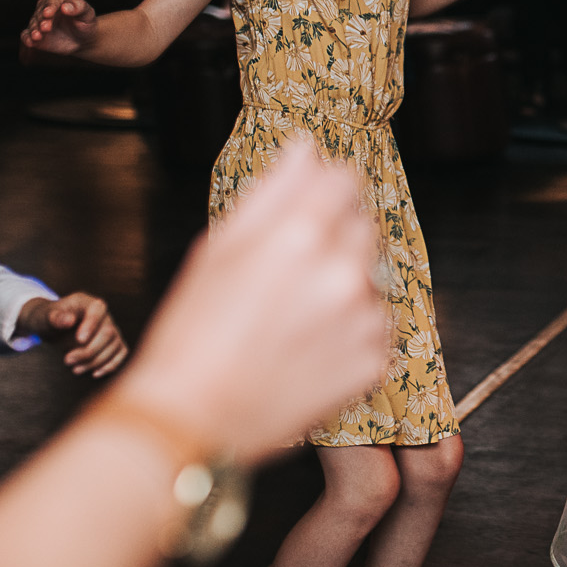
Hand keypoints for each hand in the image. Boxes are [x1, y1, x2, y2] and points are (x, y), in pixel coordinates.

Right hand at [20, 0, 97, 57]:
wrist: (82, 39)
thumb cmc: (86, 23)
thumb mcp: (88, 14)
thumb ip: (80, 7)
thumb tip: (65, 7)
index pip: (53, 0)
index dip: (50, 6)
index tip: (48, 13)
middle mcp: (46, 7)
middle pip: (41, 12)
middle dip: (42, 20)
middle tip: (45, 27)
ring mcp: (39, 20)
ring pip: (33, 23)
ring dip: (34, 30)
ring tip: (37, 36)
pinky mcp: (35, 33)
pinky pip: (27, 35)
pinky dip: (27, 38)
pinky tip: (30, 42)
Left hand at [21, 293, 128, 376]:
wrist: (52, 328)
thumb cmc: (49, 319)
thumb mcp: (46, 316)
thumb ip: (56, 317)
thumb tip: (69, 320)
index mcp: (90, 304)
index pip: (97, 312)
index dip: (91, 326)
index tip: (79, 340)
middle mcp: (105, 316)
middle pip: (108, 333)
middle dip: (89, 350)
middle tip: (67, 360)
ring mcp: (112, 330)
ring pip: (114, 346)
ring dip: (95, 362)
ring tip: (75, 369)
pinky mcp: (113, 344)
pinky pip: (120, 354)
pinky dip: (111, 365)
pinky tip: (94, 373)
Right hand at [106, 140, 387, 464]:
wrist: (192, 418)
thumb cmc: (194, 331)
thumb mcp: (220, 246)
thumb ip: (274, 190)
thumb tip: (306, 148)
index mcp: (300, 232)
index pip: (345, 181)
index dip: (323, 194)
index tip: (304, 214)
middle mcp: (342, 270)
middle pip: (362, 227)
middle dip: (332, 242)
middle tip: (284, 280)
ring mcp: (363, 318)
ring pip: (369, 279)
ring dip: (343, 290)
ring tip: (290, 321)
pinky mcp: (374, 361)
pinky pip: (374, 328)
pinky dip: (349, 335)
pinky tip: (305, 351)